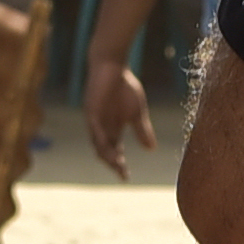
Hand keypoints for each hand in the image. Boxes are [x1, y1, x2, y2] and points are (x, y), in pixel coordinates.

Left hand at [84, 58, 151, 174]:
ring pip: (98, 143)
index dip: (119, 164)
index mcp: (112, 129)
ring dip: (107, 154)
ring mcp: (95, 121)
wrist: (112, 66)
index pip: (114, 151)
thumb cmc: (124, 87)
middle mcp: (101, 128)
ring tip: (117, 164)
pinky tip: (108, 147)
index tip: (126, 177)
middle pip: (104, 151)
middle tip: (121, 172)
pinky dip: (101, 139)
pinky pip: (94, 129)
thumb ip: (142, 130)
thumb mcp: (137, 112)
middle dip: (112, 163)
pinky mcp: (91, 111)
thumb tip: (152, 150)